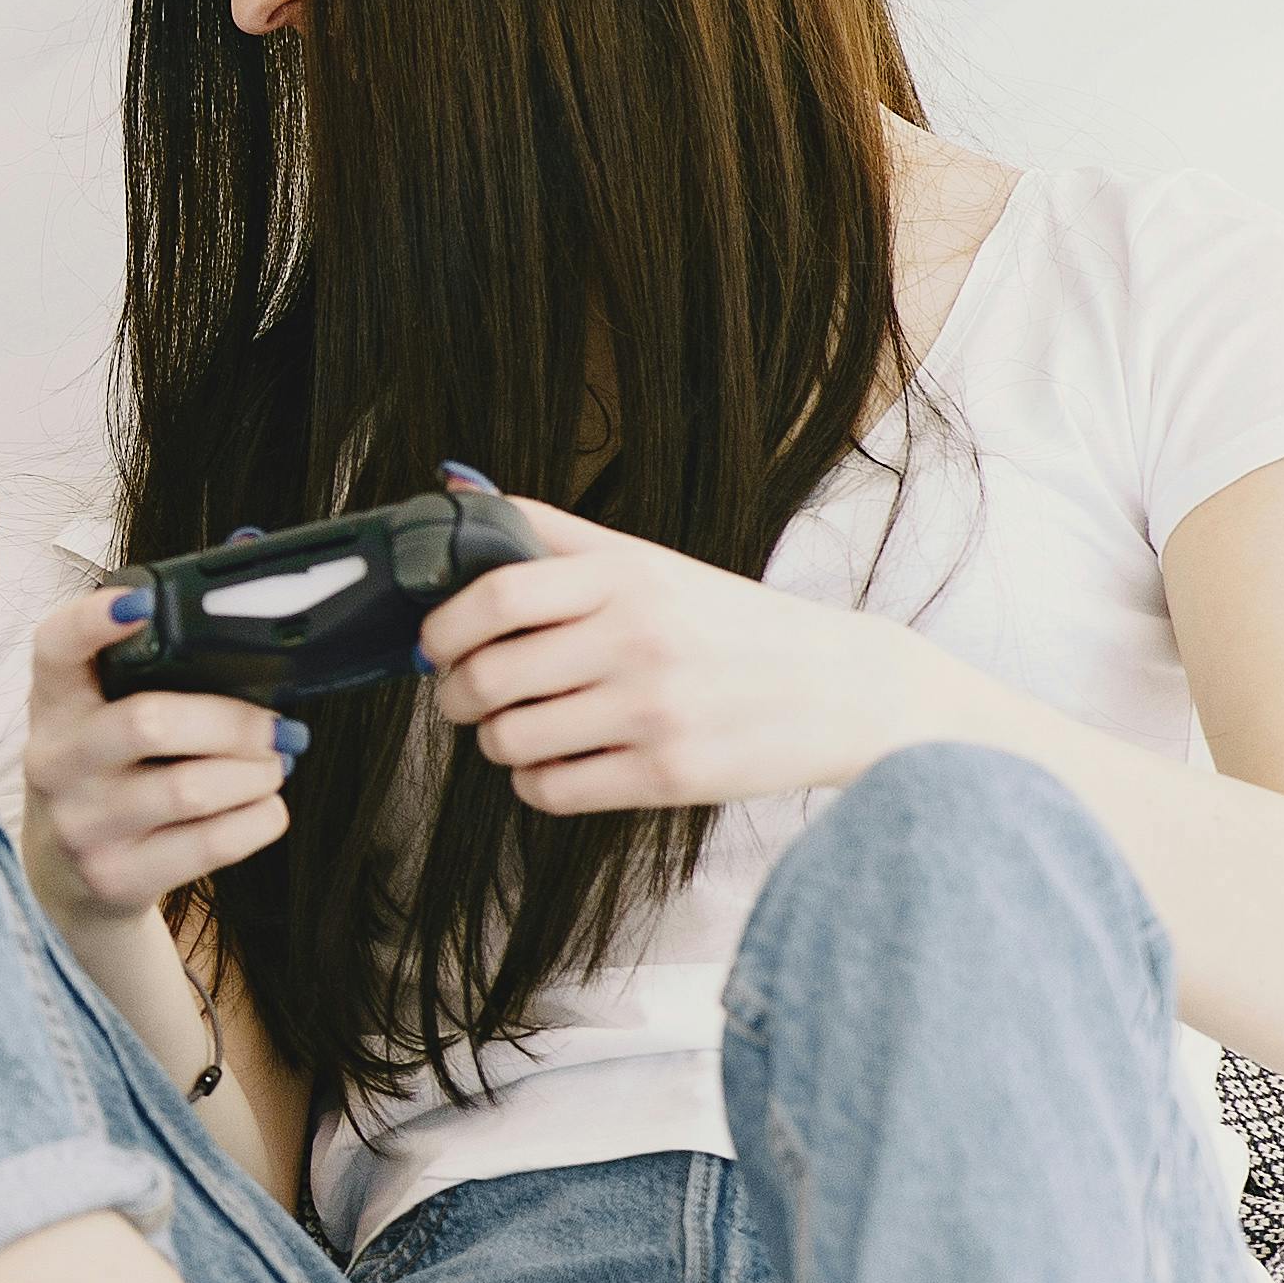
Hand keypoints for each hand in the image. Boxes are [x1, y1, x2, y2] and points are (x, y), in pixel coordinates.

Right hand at [14, 584, 297, 932]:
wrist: (71, 878)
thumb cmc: (111, 772)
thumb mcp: (108, 713)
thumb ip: (167, 649)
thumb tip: (250, 552)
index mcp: (55, 703)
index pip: (55, 648)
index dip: (93, 621)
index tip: (141, 604)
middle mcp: (55, 760)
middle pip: (150, 721)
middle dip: (235, 720)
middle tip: (278, 726)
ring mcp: (80, 824)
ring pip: (191, 787)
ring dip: (255, 772)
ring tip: (274, 765)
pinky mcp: (115, 876)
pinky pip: (210, 843)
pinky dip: (258, 819)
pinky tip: (264, 806)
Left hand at [417, 499, 964, 812]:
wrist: (843, 688)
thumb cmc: (730, 625)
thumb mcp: (650, 564)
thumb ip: (554, 533)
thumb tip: (456, 491)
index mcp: (628, 578)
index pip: (495, 594)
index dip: (444, 625)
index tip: (439, 641)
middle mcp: (638, 640)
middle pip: (489, 675)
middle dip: (457, 693)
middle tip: (465, 694)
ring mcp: (654, 712)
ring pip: (511, 740)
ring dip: (496, 741)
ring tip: (520, 728)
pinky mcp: (668, 777)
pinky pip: (551, 790)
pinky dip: (534, 782)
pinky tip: (558, 764)